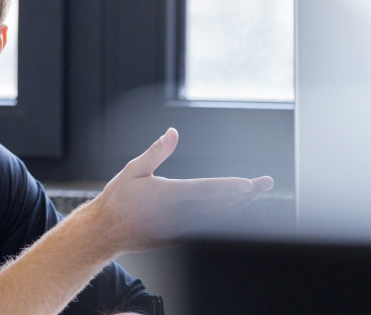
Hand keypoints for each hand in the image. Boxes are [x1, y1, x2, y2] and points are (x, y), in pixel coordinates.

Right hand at [90, 128, 272, 253]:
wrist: (106, 231)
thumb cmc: (118, 199)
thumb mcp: (133, 170)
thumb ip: (156, 152)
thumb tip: (172, 133)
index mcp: (167, 195)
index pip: (205, 190)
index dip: (229, 187)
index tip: (248, 184)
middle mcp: (178, 214)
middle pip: (220, 205)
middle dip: (246, 194)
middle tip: (265, 182)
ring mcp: (181, 229)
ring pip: (218, 218)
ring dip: (240, 206)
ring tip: (255, 193)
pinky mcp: (180, 238)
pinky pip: (208, 227)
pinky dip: (225, 218)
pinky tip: (235, 209)